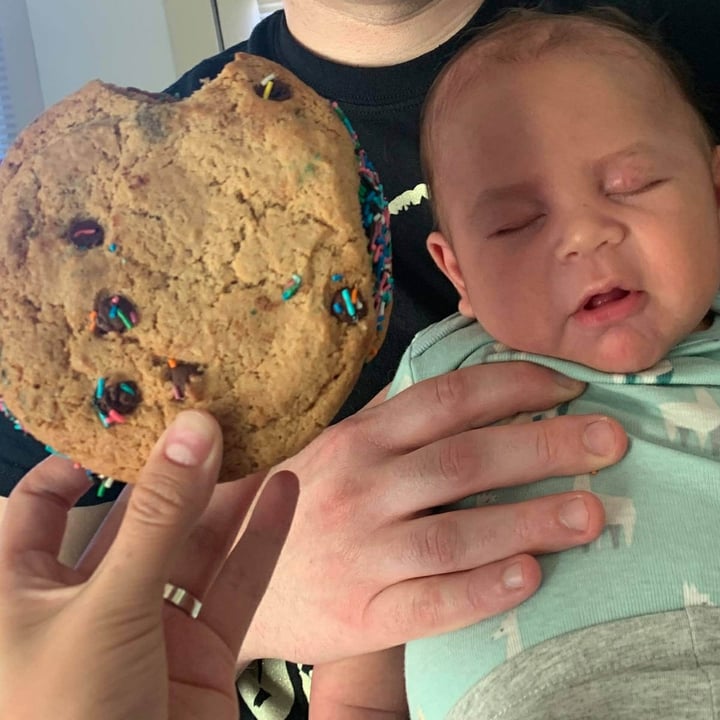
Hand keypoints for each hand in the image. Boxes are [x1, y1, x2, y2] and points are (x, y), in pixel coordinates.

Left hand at [0, 410, 297, 719]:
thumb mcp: (104, 608)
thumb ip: (155, 516)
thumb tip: (190, 432)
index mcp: (22, 590)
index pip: (44, 503)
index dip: (85, 458)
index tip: (134, 417)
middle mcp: (86, 605)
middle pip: (138, 517)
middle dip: (180, 471)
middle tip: (220, 419)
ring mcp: (148, 629)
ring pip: (194, 547)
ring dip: (231, 499)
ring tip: (263, 444)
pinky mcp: (200, 655)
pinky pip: (234, 586)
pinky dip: (262, 541)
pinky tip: (285, 495)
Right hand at [240, 363, 626, 663]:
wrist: (221, 572)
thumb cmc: (297, 501)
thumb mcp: (335, 446)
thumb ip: (394, 419)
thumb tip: (474, 386)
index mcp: (358, 438)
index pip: (447, 400)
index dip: (514, 386)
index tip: (567, 387)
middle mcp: (360, 487)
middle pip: (465, 461)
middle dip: (545, 445)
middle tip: (609, 442)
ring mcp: (361, 552)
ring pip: (457, 533)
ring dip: (531, 520)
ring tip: (590, 513)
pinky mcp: (361, 613)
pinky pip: (431, 602)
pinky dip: (484, 590)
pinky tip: (530, 577)